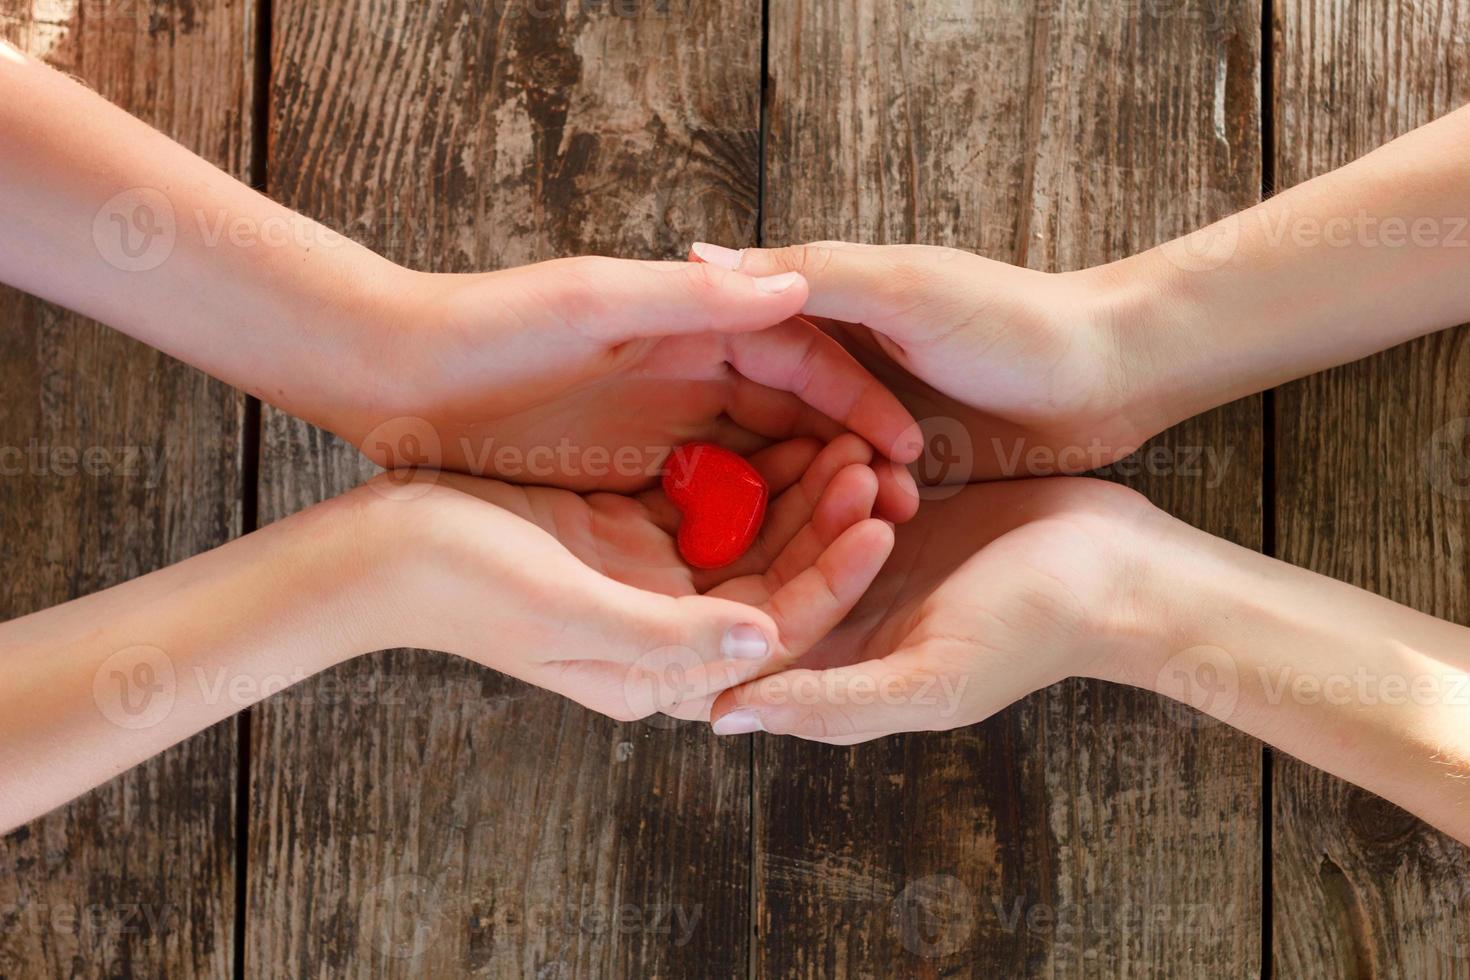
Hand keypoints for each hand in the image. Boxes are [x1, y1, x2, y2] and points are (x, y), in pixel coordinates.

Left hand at [334, 257, 920, 518]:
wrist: (398, 376)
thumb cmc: (489, 328)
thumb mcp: (593, 305)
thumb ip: (694, 300)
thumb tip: (800, 286)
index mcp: (697, 326)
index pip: (805, 363)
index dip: (861, 405)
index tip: (910, 452)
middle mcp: (694, 379)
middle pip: (796, 426)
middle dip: (847, 468)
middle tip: (893, 516)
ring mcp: (665, 434)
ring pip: (760, 476)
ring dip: (806, 510)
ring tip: (851, 550)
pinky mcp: (634, 482)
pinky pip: (709, 515)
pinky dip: (746, 538)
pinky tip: (776, 575)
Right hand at [358, 435, 896, 721]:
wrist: (370, 552)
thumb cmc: (456, 583)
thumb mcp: (566, 609)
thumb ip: (667, 633)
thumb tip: (765, 642)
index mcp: (654, 671)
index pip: (771, 631)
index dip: (833, 578)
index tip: (880, 517)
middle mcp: (662, 632)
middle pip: (773, 582)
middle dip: (829, 528)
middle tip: (879, 465)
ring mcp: (646, 583)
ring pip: (750, 539)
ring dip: (799, 496)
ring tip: (847, 440)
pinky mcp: (625, 537)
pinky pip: (708, 505)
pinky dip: (749, 472)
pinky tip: (785, 427)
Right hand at [690, 241, 1148, 481]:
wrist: (1111, 378)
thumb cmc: (1013, 320)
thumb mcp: (905, 290)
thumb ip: (810, 277)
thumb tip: (693, 260)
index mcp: (820, 309)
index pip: (733, 350)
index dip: (696, 390)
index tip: (663, 443)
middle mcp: (831, 366)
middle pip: (759, 419)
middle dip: (753, 464)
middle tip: (726, 512)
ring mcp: (865, 420)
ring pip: (806, 468)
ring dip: (810, 497)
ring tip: (822, 517)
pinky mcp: (900, 467)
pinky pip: (855, 499)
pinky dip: (854, 516)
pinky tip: (859, 537)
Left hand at [707, 478, 1154, 741]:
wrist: (1119, 567)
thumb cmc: (1035, 630)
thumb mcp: (930, 679)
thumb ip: (830, 704)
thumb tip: (721, 719)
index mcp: (837, 669)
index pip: (744, 645)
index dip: (727, 600)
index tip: (728, 550)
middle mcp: (844, 619)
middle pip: (770, 570)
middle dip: (787, 526)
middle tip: (822, 488)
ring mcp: (870, 566)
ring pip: (803, 520)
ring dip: (820, 488)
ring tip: (857, 460)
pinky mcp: (897, 516)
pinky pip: (842, 488)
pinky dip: (849, 466)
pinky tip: (869, 442)